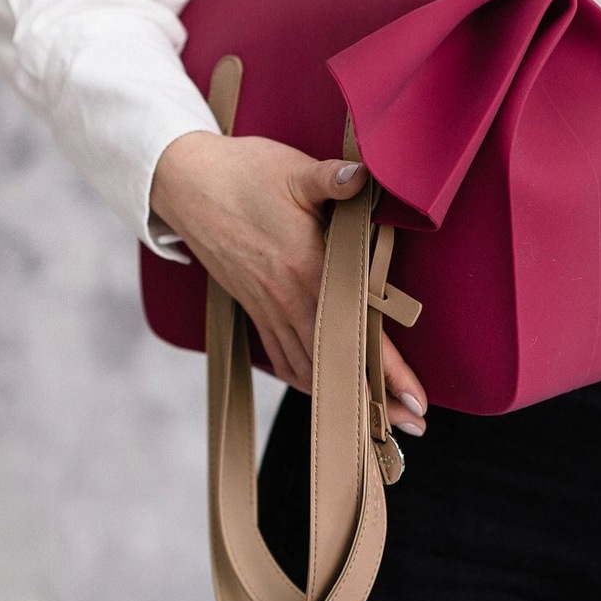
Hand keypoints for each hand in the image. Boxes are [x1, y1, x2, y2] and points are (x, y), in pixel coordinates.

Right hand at [151, 131, 427, 435]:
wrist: (182, 182)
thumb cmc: (243, 173)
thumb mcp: (293, 171)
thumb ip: (333, 180)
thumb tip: (365, 174)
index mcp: (308, 271)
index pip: (359, 333)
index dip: (390, 372)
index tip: (418, 404)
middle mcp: (289, 300)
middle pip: (340, 366)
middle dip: (377, 401)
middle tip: (414, 428)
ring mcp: (268, 308)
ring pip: (311, 369)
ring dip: (344, 397)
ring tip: (378, 420)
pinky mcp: (254, 306)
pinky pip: (283, 356)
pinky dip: (307, 380)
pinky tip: (324, 389)